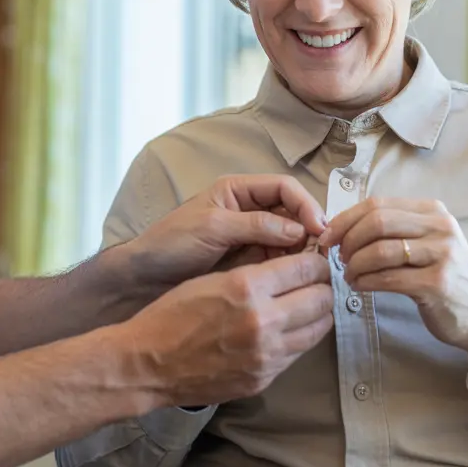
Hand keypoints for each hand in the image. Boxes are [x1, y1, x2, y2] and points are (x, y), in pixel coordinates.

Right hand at [122, 252, 334, 407]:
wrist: (149, 364)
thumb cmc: (172, 315)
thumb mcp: (211, 279)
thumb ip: (255, 273)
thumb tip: (293, 266)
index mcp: (247, 287)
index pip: (307, 269)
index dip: (316, 262)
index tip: (314, 262)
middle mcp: (264, 321)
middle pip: (321, 299)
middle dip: (322, 287)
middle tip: (315, 283)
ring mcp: (267, 355)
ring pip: (318, 329)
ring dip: (316, 314)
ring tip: (304, 306)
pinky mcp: (264, 378)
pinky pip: (298, 353)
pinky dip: (298, 338)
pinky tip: (285, 331)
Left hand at [123, 175, 326, 289]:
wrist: (145, 277)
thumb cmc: (172, 243)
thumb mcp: (213, 228)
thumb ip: (256, 225)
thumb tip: (300, 231)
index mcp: (238, 191)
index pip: (284, 188)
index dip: (305, 204)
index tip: (318, 228)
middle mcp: (249, 210)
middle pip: (293, 212)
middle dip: (309, 229)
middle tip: (322, 253)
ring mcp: (251, 237)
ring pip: (291, 238)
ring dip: (304, 250)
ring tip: (314, 269)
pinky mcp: (250, 262)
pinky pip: (279, 260)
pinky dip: (292, 267)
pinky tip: (299, 279)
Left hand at [317, 198, 467, 369]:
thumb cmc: (447, 276)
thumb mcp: (428, 242)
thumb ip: (394, 229)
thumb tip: (342, 227)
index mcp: (433, 211)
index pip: (377, 204)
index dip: (345, 219)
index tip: (327, 236)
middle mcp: (440, 227)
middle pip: (376, 222)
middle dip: (347, 240)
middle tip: (337, 257)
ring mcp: (442, 254)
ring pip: (379, 250)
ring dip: (354, 265)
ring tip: (349, 276)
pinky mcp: (437, 283)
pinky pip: (387, 277)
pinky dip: (365, 282)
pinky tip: (359, 287)